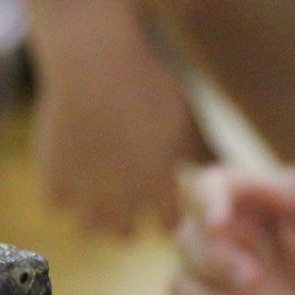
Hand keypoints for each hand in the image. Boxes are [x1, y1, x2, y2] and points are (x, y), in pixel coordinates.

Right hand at [32, 22, 205, 235]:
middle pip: (125, 235)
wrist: (93, 59)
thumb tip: (241, 170)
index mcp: (159, 186)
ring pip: (89, 230)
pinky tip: (69, 173)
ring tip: (96, 189)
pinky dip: (61, 193)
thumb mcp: (187, 119)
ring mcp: (84, 193)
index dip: (166, 212)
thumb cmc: (147, 84)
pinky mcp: (53, 179)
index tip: (160, 194)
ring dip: (93, 214)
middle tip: (125, 195)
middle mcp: (122, 199)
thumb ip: (208, 153)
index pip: (168, 226)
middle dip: (128, 219)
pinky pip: (55, 206)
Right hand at [170, 165, 294, 294]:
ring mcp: (212, 286)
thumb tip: (271, 184)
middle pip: (186, 242)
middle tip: (254, 280)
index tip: (219, 225)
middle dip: (213, 262)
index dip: (205, 204)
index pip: (207, 188)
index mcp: (244, 204)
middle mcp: (220, 242)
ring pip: (180, 288)